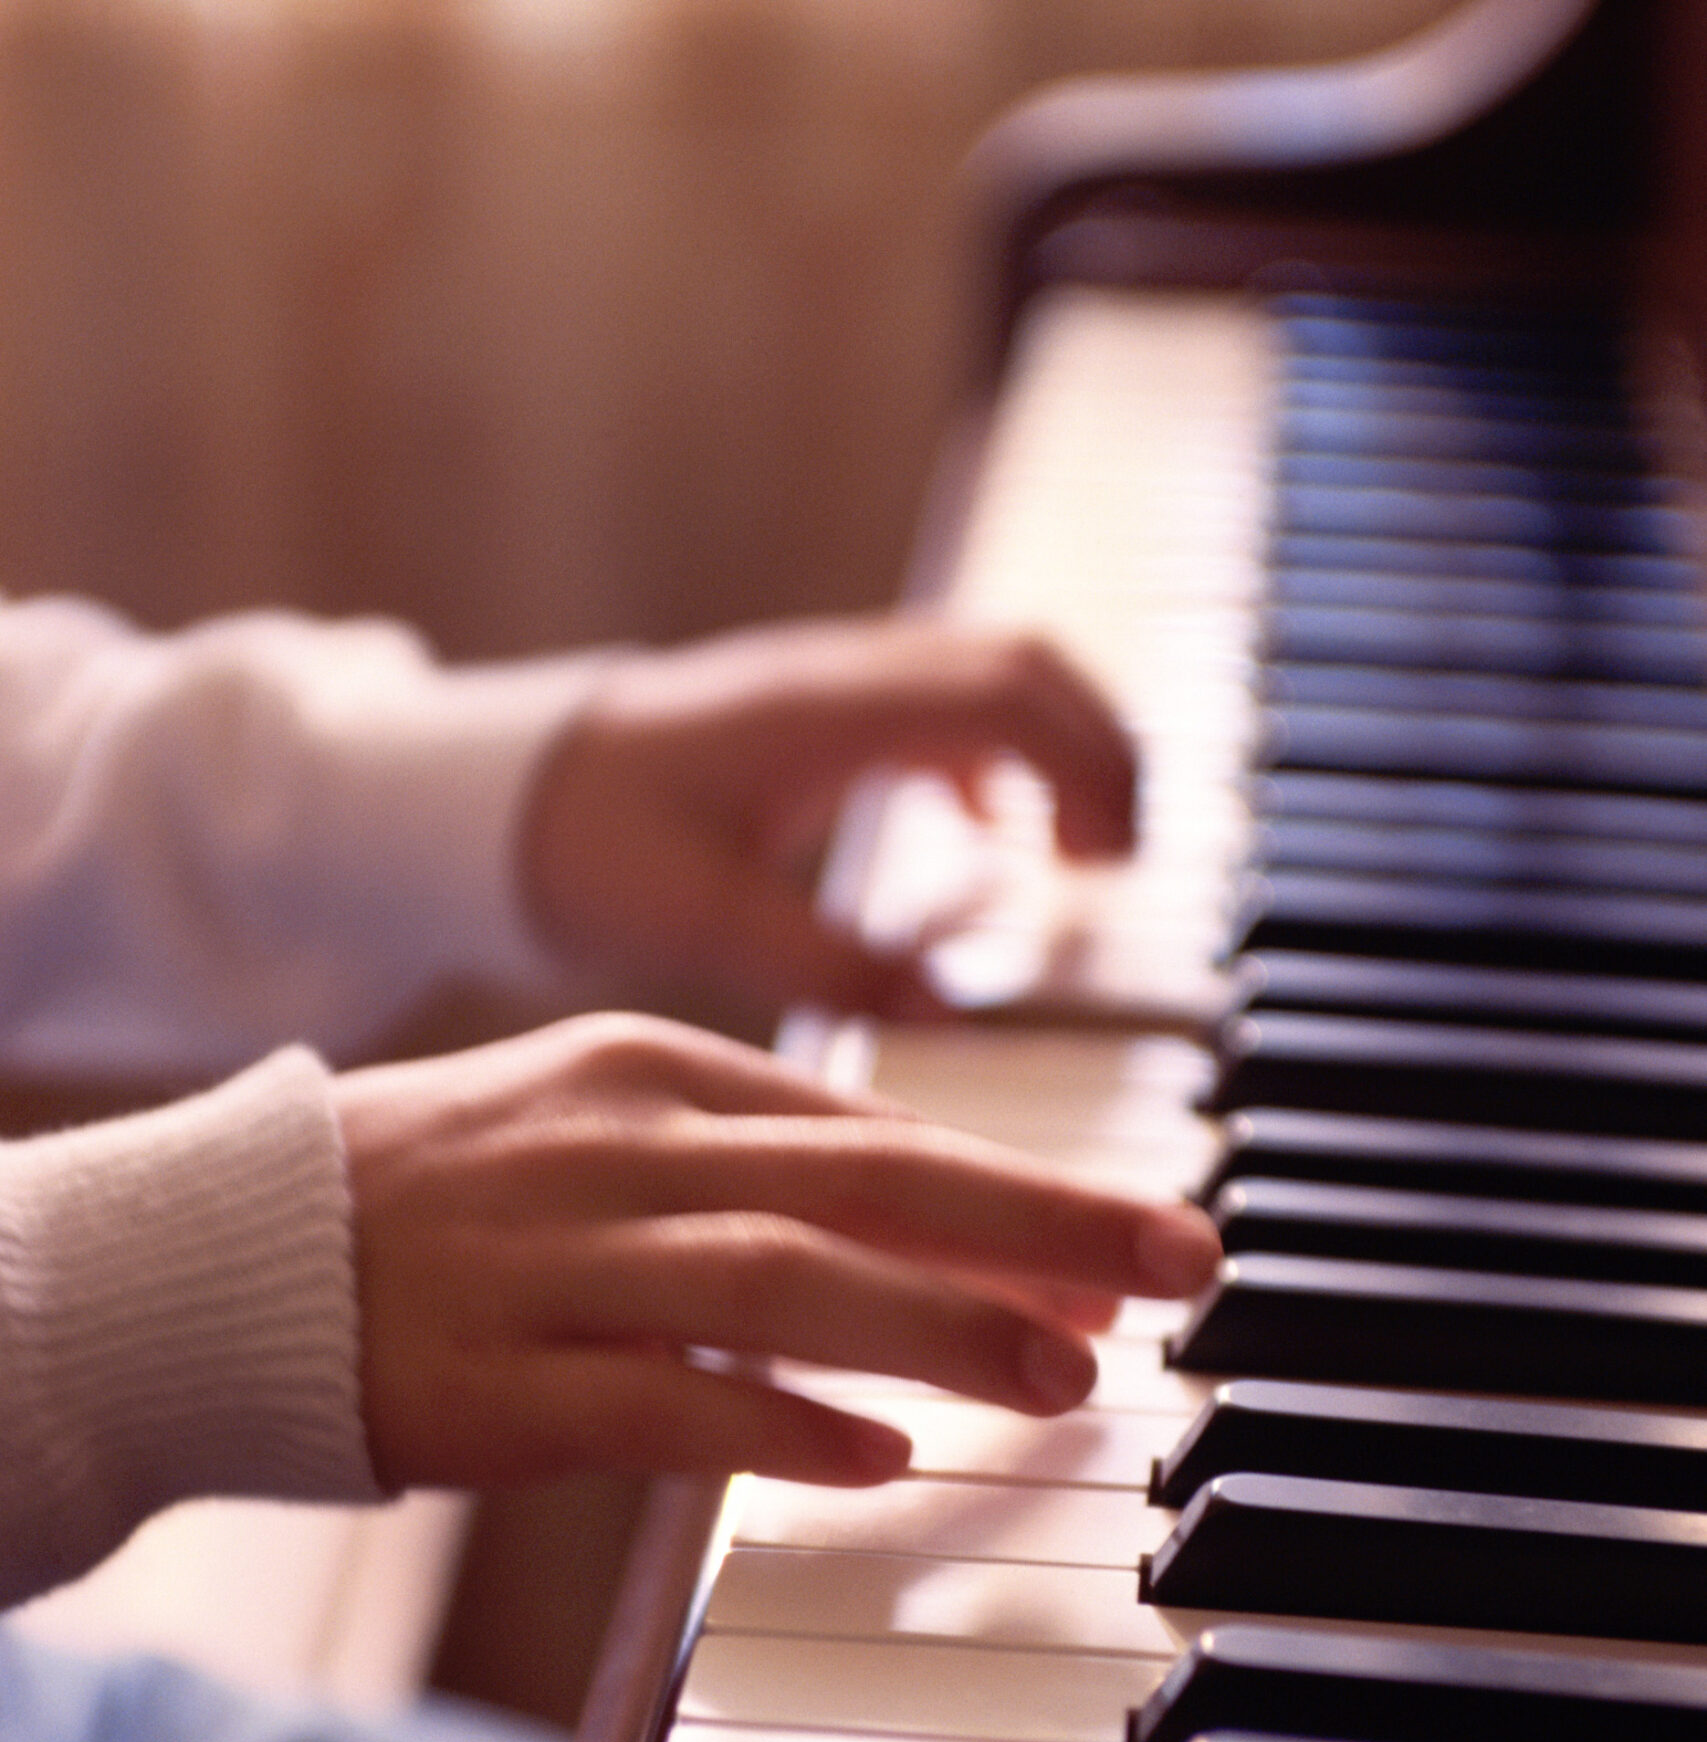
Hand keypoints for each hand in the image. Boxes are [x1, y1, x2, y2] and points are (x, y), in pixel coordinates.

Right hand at [336, 1013, 1217, 1490]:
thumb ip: (760, 1176)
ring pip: (778, 1279)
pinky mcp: (500, 1382)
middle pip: (864, 1180)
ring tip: (1062, 1376)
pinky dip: (773, 1424)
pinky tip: (877, 1454)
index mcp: (654, 1077)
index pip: (877, 1130)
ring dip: (934, 1324)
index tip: (1146, 1240)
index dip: (1023, 1190)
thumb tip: (939, 1238)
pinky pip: (657, 1402)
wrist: (231, 1258)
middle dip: (1040, 1222)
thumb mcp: (603, 1135)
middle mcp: (619, 1152)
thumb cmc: (445, 1203)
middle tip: (1180, 1266)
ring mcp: (555, 1264)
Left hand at [518, 616, 1136, 1021]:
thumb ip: (824, 966)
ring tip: (1079, 856)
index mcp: (820, 713)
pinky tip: (987, 840)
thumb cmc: (584, 845)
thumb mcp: (699, 923)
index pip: (1000, 694)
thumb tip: (947, 1008)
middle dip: (1096, 750)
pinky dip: (997, 760)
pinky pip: (943, 704)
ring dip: (1055, 749)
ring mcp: (832, 685)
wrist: (491, 795)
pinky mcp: (819, 713)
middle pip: (1022, 662)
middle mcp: (839, 677)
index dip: (1083, 765)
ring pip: (992, 674)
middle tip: (1116, 864)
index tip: (1108, 863)